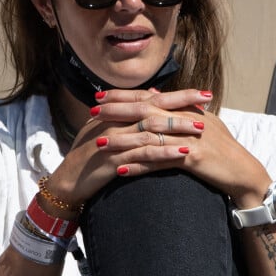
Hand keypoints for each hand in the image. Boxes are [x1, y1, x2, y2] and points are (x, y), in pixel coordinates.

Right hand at [45, 88, 210, 206]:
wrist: (67, 182)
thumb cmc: (88, 158)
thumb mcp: (107, 132)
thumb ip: (128, 116)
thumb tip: (152, 98)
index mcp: (116, 113)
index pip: (151, 98)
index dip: (177, 94)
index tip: (202, 92)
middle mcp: (115, 122)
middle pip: (154, 107)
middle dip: (182, 103)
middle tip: (208, 101)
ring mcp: (114, 140)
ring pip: (151, 129)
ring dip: (177, 128)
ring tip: (201, 129)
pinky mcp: (114, 159)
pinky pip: (143, 154)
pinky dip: (164, 153)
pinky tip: (183, 153)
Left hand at [84, 88, 270, 206]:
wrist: (243, 172)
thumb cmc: (222, 150)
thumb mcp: (202, 123)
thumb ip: (177, 109)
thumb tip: (154, 93)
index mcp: (186, 110)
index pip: (150, 98)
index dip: (124, 96)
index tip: (101, 96)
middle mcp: (186, 120)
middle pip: (146, 112)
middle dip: (117, 111)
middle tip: (92, 112)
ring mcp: (189, 138)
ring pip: (150, 137)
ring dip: (123, 140)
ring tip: (100, 143)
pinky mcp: (193, 158)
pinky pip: (160, 163)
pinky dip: (140, 167)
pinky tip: (121, 171)